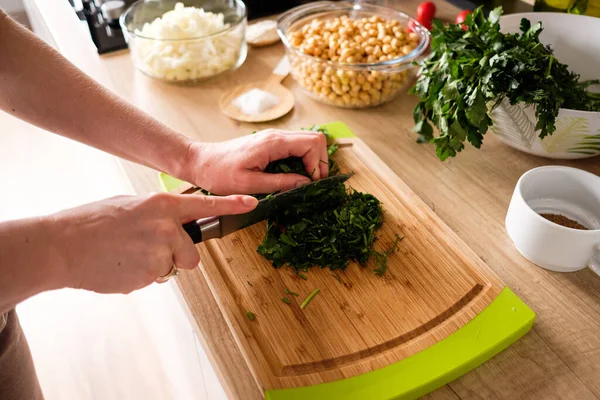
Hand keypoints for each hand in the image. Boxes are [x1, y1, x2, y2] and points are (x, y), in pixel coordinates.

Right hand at [49, 192, 257, 293]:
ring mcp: (159, 253)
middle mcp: (166, 227)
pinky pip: (154, 279)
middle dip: (175, 257)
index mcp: (161, 205)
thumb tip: (174, 224)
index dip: (232, 205)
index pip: (205, 205)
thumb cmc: (91, 222)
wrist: (61, 246)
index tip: (253, 203)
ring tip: (127, 256)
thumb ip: (158, 214)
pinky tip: (120, 265)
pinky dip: (140, 276)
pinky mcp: (148, 275)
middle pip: (191, 254)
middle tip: (144, 249)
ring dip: (156, 267)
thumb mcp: (129, 205)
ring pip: (171, 268)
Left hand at [186, 129, 328, 194]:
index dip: (319, 164)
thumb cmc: (219, 173)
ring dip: (311, 161)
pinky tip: (293, 177)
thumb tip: (305, 184)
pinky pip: (295, 148)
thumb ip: (280, 183)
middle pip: (315, 139)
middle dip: (320, 162)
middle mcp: (276, 136)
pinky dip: (301, 161)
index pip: (313, 143)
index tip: (313, 183)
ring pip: (307, 142)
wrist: (199, 162)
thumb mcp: (249, 184)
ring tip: (304, 182)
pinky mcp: (270, 144)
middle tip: (313, 184)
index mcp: (273, 143)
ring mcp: (273, 138)